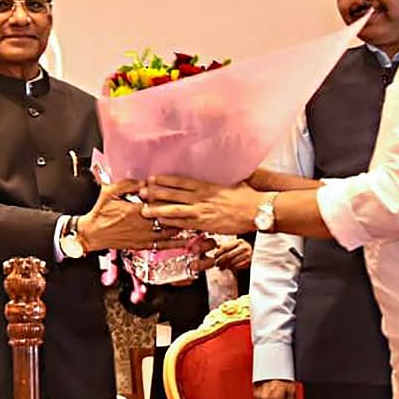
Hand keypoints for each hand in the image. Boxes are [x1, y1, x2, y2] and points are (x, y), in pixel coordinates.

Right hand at [77, 179, 183, 251]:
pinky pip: (163, 246)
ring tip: (195, 224)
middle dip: (180, 214)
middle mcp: (142, 225)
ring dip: (181, 228)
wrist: (92, 234)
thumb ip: (128, 185)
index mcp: (136, 210)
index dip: (171, 199)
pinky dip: (175, 244)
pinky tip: (186, 242)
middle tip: (193, 209)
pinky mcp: (142, 246)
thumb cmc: (100, 213)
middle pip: (168, 218)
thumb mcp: (110, 192)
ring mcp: (143, 237)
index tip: (180, 195)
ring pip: (168, 232)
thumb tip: (144, 181)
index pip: (159, 204)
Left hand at [140, 175, 261, 234]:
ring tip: (144, 209)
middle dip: (155, 193)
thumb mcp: (232, 183)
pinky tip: (161, 221)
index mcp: (206, 185)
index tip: (151, 178)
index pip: (180, 181)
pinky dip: (171, 222)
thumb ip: (219, 181)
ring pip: (175, 209)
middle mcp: (201, 196)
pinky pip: (184, 223)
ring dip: (158, 208)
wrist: (257, 210)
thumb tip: (218, 174)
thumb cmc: (247, 197)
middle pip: (173, 193)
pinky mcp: (205, 223)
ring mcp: (202, 210)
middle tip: (141, 191)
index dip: (164, 180)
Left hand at [211, 237, 251, 269]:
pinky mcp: (249, 262)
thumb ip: (225, 245)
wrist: (255, 253)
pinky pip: (237, 266)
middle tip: (216, 263)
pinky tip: (227, 268)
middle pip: (228, 255)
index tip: (214, 257)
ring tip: (220, 267)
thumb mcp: (234, 244)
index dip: (218, 253)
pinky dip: (231, 268)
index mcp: (239, 242)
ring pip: (232, 262)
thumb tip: (214, 245)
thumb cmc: (242, 249)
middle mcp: (244, 247)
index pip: (225, 247)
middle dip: (220, 261)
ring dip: (224, 265)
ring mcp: (248, 255)